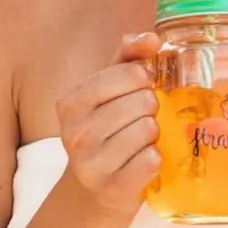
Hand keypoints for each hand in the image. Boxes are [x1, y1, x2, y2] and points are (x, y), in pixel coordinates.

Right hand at [55, 33, 162, 216]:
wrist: (95, 187)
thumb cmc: (108, 127)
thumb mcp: (110, 88)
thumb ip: (129, 56)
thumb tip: (152, 38)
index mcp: (72, 102)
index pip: (131, 73)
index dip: (145, 80)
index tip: (140, 89)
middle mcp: (75, 133)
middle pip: (144, 101)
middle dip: (151, 109)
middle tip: (139, 119)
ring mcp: (91, 164)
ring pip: (149, 129)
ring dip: (154, 135)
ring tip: (139, 141)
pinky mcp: (111, 189)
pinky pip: (152, 160)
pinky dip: (156, 159)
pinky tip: (142, 161)